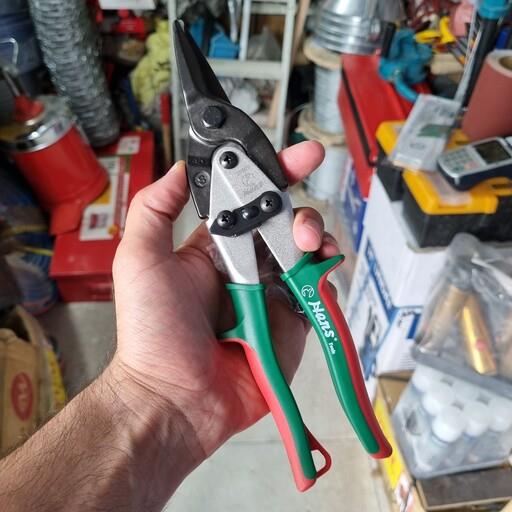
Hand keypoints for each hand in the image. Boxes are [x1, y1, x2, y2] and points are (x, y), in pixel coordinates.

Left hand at [110, 141, 338, 463]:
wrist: (176, 397)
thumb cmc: (153, 333)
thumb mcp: (141, 260)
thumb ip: (156, 210)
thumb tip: (179, 169)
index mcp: (214, 248)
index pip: (248, 202)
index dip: (273, 175)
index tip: (298, 156)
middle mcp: (246, 266)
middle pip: (285, 223)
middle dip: (299, 210)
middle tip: (296, 224)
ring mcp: (271, 293)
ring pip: (307, 252)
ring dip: (315, 238)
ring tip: (307, 246)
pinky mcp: (292, 322)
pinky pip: (319, 291)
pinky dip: (326, 277)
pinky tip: (319, 271)